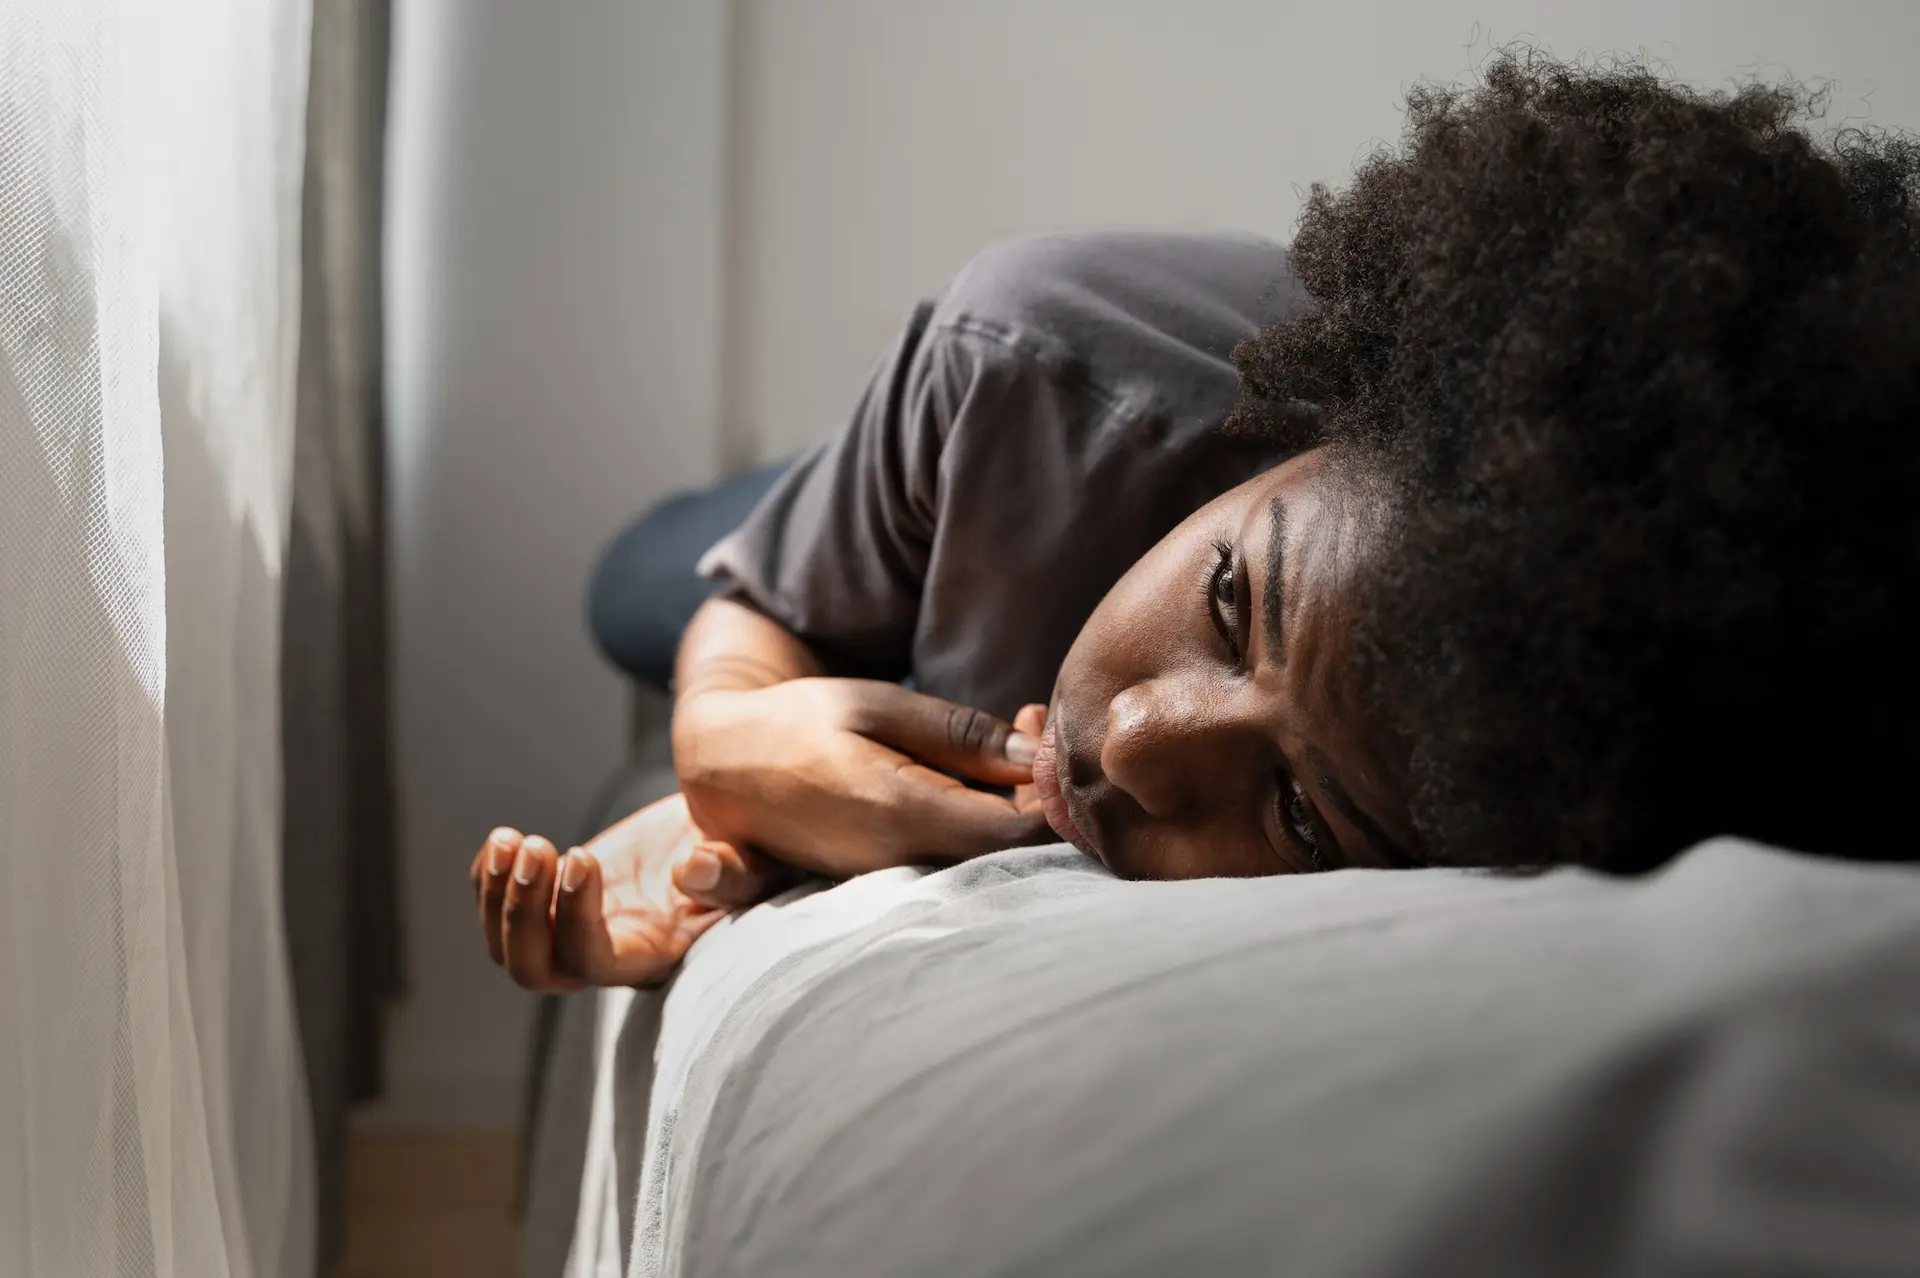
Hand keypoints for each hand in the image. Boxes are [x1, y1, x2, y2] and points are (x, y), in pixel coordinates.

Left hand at [469, 792, 794, 990]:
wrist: (722, 835)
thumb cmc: (749, 857)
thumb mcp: (758, 864)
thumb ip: (733, 874)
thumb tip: (694, 868)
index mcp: (650, 955)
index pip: (590, 963)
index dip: (574, 918)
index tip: (582, 856)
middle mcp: (606, 955)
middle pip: (535, 971)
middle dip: (522, 913)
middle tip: (537, 847)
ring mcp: (573, 930)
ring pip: (508, 948)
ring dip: (497, 895)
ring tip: (511, 839)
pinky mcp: (554, 899)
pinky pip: (497, 907)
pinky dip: (487, 876)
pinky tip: (505, 839)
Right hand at [672, 678, 1052, 878]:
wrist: (722, 766)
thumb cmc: (798, 722)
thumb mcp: (878, 706)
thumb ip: (961, 735)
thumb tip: (1037, 759)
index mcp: (902, 815)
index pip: (1018, 833)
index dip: (1051, 791)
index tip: (1041, 729)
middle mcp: (902, 863)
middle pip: (1009, 849)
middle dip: (1038, 790)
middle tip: (1028, 720)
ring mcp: (892, 880)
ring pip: (984, 854)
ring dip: (1009, 798)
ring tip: (1007, 733)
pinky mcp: (884, 882)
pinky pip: (953, 854)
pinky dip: (977, 811)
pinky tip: (970, 768)